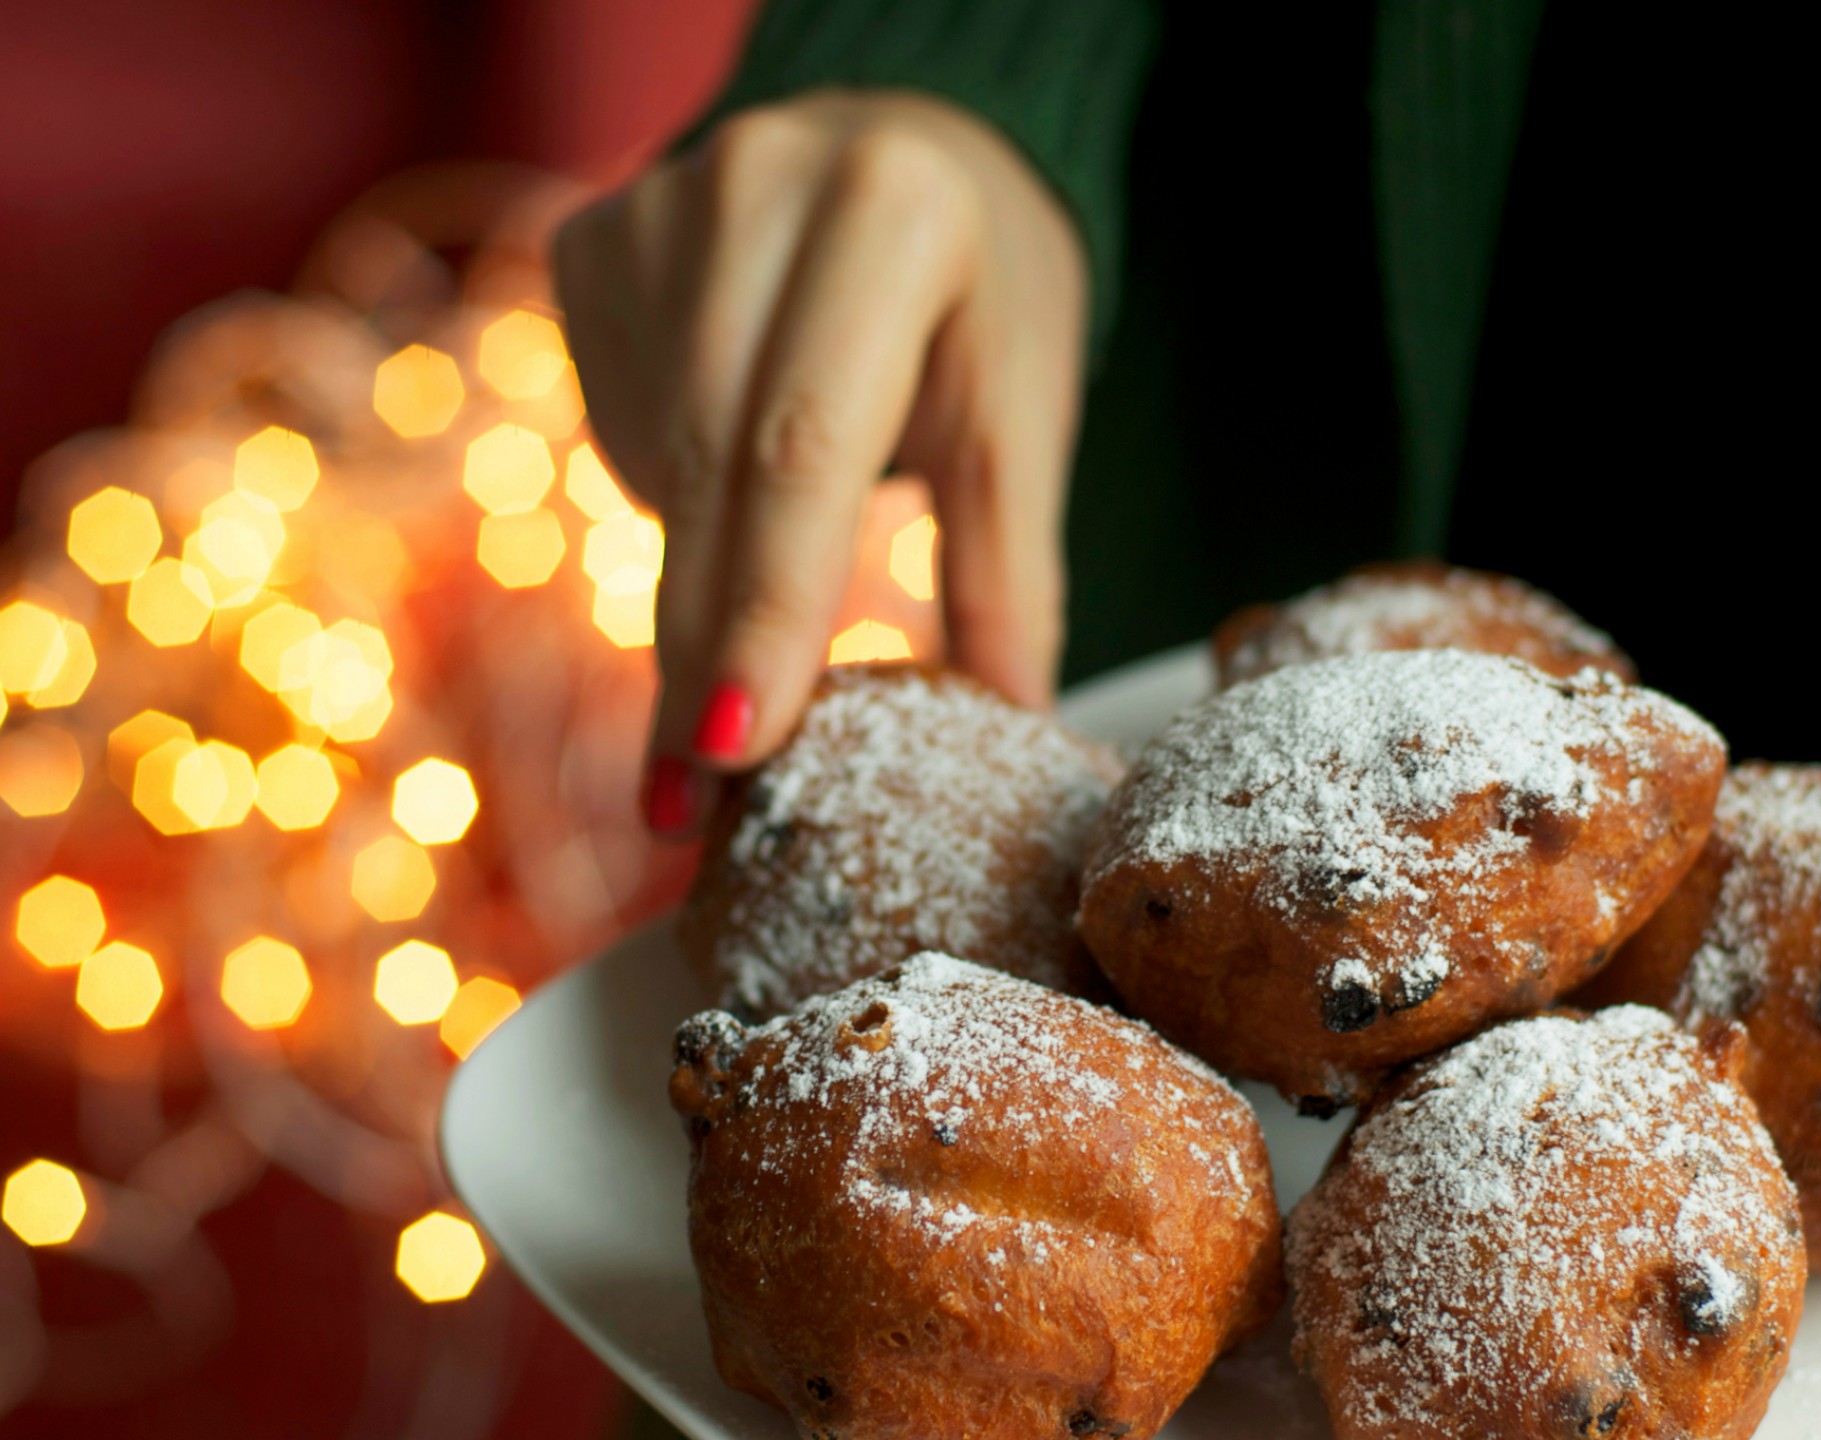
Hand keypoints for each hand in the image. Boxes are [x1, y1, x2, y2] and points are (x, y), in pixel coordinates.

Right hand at [553, 89, 1087, 837]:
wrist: (903, 142)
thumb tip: (1006, 722)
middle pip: (710, 466)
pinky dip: (673, 489)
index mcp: (891, 213)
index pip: (806, 448)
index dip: (766, 608)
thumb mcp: (1023, 405)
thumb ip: (1008, 562)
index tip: (731, 751)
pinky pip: (618, 423)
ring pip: (656, 459)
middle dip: (702, 649)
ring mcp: (654, 206)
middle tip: (685, 806)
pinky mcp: (591, 239)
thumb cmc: (983, 289)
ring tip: (756, 608)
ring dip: (698, 575)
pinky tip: (732, 463)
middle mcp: (754, 186)